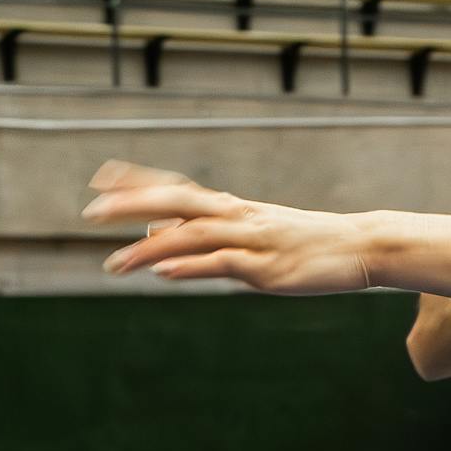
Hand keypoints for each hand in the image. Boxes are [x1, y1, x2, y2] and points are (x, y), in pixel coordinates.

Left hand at [86, 159, 374, 293]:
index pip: (176, 188)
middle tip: (91, 212)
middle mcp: (236, 216)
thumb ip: (205, 237)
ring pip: (192, 236)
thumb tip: (154, 238)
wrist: (359, 247)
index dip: (138, 182)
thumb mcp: (251, 236)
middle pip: (175, 202)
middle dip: (132, 206)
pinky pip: (221, 264)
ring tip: (113, 264)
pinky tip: (163, 272)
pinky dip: (191, 266)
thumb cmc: (305, 243)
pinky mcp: (265, 267)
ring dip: (150, 249)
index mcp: (231, 207)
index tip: (100, 179)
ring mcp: (251, 240)